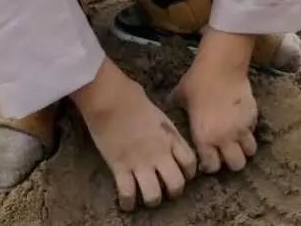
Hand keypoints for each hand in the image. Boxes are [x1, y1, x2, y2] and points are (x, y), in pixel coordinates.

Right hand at [71, 59, 196, 211]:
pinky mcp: (119, 167)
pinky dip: (127, 203)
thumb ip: (163, 126)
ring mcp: (140, 162)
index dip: (189, 172)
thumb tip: (160, 128)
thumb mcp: (157, 111)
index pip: (190, 162)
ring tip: (147, 197)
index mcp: (170, 137)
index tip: (182, 173)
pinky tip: (127, 203)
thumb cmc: (131, 96)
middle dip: (174, 191)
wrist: (110, 98)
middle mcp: (159, 153)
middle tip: (166, 189)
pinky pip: (127, 194)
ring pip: (154, 195)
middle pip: (176, 184)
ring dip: (152, 199)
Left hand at [172, 29, 258, 173]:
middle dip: (231, 162)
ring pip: (250, 151)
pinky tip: (242, 123)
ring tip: (237, 141)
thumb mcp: (180, 96)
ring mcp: (242, 128)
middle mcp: (225, 138)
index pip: (212, 167)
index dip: (210, 165)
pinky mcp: (253, 116)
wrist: (221, 66)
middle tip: (225, 152)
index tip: (208, 159)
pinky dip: (249, 131)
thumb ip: (176, 107)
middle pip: (236, 165)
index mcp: (205, 138)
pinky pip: (253, 131)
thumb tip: (168, 107)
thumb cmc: (197, 81)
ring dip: (243, 149)